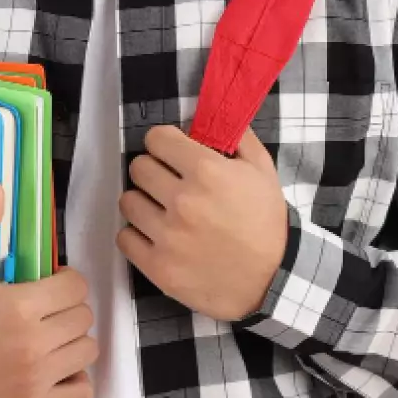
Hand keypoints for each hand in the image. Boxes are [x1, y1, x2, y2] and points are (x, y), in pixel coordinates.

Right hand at [0, 182, 97, 397]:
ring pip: (86, 351)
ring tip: (49, 337)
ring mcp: (35, 380)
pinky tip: (54, 369)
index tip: (47, 284)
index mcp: (20, 306)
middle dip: (67, 308)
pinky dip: (74, 379)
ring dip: (72, 341)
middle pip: (82, 317)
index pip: (75, 286)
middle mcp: (34, 344)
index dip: (64, 280)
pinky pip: (80, 392)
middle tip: (44, 309)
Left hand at [116, 124, 288, 321]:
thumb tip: (206, 117)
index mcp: (206, 171)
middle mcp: (182, 200)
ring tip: (161, 210)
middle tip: (167, 183)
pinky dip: (136, 235)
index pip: (156, 138)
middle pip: (138, 168)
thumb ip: (236, 136)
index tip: (171, 154)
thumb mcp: (262, 170)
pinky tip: (155, 235)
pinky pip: (124, 238)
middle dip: (153, 170)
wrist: (273, 280)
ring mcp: (167, 236)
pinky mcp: (158, 268)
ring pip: (128, 201)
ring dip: (143, 202)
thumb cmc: (266, 221)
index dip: (164, 143)